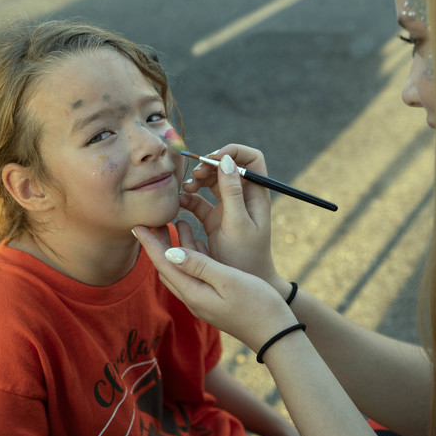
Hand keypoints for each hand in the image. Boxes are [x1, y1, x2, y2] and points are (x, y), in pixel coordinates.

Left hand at [133, 225, 295, 351]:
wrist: (277, 333)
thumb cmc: (258, 305)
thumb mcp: (229, 280)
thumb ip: (200, 266)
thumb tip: (170, 253)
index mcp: (194, 293)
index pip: (164, 265)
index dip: (150, 244)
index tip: (137, 225)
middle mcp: (194, 299)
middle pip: (167, 268)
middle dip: (157, 244)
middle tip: (151, 221)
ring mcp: (204, 300)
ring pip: (181, 270)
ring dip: (174, 248)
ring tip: (171, 224)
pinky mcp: (215, 299)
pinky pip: (194, 274)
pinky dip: (190, 255)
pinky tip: (195, 242)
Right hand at [180, 144, 283, 290]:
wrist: (244, 283)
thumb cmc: (246, 256)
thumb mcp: (238, 223)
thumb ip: (231, 192)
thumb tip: (226, 160)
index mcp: (256, 194)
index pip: (251, 158)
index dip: (233, 151)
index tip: (214, 158)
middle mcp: (243, 197)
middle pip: (226, 166)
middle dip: (209, 165)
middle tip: (196, 175)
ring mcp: (228, 207)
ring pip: (211, 181)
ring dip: (196, 181)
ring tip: (186, 189)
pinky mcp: (214, 219)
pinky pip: (199, 200)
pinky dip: (188, 198)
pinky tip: (179, 203)